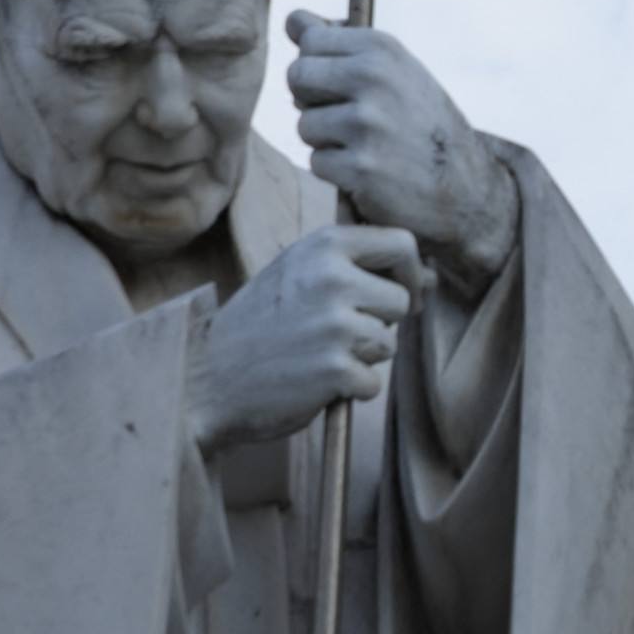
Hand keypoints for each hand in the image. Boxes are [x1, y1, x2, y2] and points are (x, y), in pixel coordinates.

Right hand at [185, 224, 417, 450]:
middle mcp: (333, 278)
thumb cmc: (258, 325)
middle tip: (334, 334)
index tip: (398, 295)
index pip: (402, 244)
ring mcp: (335, 324)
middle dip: (379, 324)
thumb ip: (354, 266)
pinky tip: (313, 382)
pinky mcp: (335, 369)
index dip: (410, 274)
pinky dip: (350, 389)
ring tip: (315, 355)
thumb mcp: (297, 272)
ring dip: (361, 358)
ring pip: (387, 344)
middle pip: (400, 301)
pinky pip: (373, 382)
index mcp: (325, 246)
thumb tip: (426, 278)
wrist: (206, 377)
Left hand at [286, 13, 518, 292]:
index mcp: (382, 49)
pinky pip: (317, 162)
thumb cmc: (419, 121)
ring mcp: (366, 125)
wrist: (463, 183)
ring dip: (326, 140)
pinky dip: (337, 170)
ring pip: (305, 125)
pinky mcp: (360, 168)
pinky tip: (369, 169)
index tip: (341, 82)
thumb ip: (340, 43)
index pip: (310, 40)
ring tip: (364, 144)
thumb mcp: (393, 70)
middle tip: (345, 115)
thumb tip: (293, 18)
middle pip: (297, 76)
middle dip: (311, 99)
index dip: (319, 66)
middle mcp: (374, 80)